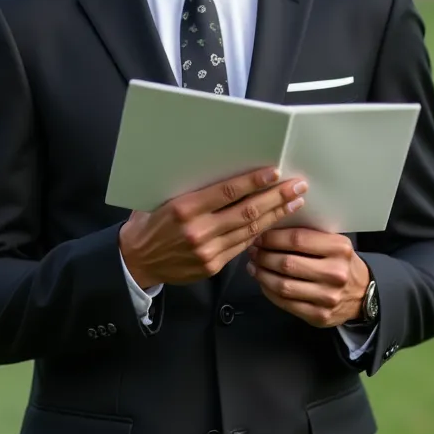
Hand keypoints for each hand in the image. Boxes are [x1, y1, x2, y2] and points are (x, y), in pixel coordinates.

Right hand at [119, 169, 308, 288]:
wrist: (136, 261)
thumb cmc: (150, 224)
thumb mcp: (162, 198)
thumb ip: (191, 188)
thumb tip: (219, 168)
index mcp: (184, 208)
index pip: (227, 192)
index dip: (254, 182)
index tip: (275, 172)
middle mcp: (198, 230)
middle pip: (246, 211)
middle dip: (276, 198)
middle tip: (297, 186)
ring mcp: (207, 250)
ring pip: (249, 230)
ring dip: (275, 215)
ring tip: (294, 203)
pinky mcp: (212, 265)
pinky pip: (242, 246)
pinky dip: (259, 233)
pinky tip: (274, 223)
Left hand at [246, 227, 369, 327]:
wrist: (363, 294)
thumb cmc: (341, 262)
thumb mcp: (334, 243)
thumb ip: (309, 236)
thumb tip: (270, 229)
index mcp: (339, 248)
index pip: (297, 239)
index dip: (272, 238)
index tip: (259, 236)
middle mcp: (335, 273)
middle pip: (287, 263)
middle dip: (263, 256)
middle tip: (253, 251)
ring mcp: (327, 297)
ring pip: (283, 286)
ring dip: (262, 274)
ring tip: (254, 266)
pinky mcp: (319, 316)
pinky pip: (285, 303)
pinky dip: (269, 291)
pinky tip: (263, 282)